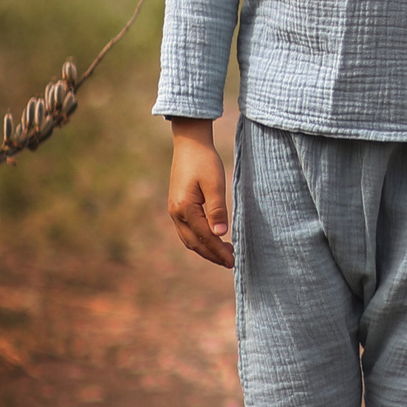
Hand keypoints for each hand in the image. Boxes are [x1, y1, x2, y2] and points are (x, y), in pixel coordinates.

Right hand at [167, 119, 233, 267]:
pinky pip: (187, 230)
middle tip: (230, 262)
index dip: (218, 251)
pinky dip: (198, 240)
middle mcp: (175, 212)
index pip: (204, 237)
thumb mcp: (215, 184)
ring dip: (205, 249)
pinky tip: (211, 240)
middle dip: (212, 254)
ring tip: (223, 255)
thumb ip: (217, 209)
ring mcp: (174, 210)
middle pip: (194, 243)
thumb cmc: (205, 161)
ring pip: (188, 239)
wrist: (190, 144)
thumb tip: (220, 234)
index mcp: (184, 208)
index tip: (232, 260)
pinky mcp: (177, 206)